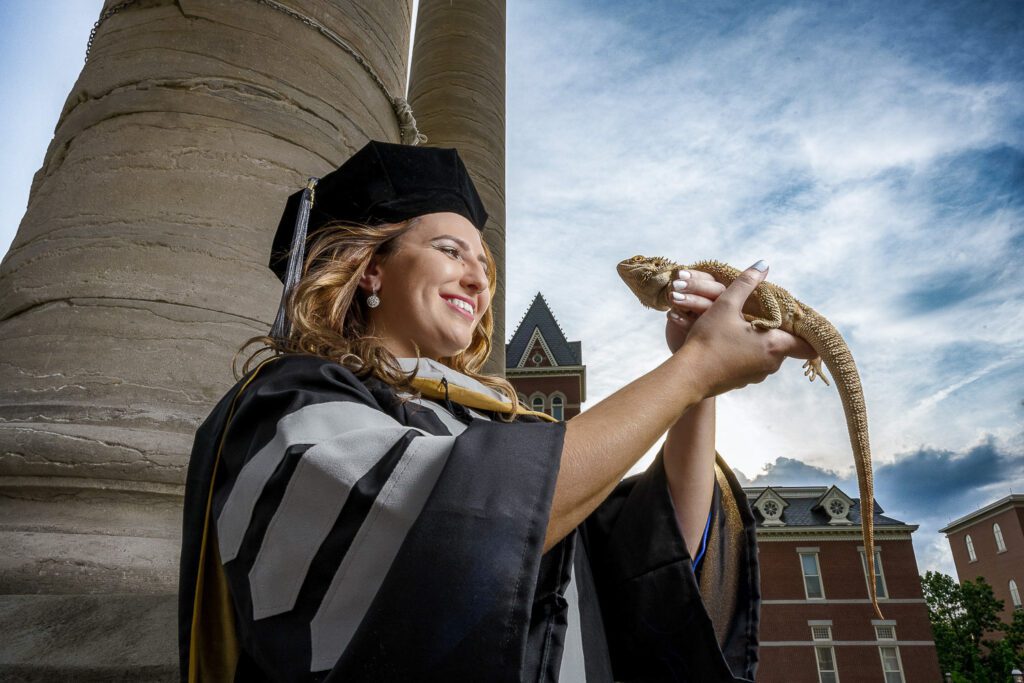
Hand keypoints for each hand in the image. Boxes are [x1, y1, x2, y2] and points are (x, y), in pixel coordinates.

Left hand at [664, 268, 726, 352]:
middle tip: (675, 284)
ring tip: (672, 296)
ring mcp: (724, 329)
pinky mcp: (714, 345)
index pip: (714, 283)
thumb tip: (678, 273)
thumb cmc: (690, 333)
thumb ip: (686, 294)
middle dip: (695, 286)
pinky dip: (683, 321)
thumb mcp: (687, 310)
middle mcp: (728, 313)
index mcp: (722, 300)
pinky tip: (670, 315)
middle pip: (718, 293)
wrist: (691, 363)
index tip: (680, 273)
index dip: (697, 277)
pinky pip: (701, 330)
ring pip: (711, 310)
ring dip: (691, 300)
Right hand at [679, 262, 815, 396]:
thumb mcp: (725, 306)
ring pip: (766, 354)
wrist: (687, 376)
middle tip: (757, 316)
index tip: (799, 322)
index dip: (809, 335)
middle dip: (774, 331)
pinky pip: (751, 364)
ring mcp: (756, 376)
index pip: (809, 346)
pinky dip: (744, 353)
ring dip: (757, 342)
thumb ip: (745, 284)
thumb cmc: (708, 340)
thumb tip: (763, 264)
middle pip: (785, 346)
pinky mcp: (742, 382)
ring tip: (736, 328)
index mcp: (774, 345)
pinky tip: (725, 344)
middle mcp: (771, 364)